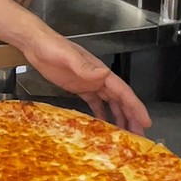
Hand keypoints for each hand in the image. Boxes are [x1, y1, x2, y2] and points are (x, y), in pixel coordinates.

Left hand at [22, 28, 150, 134]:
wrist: (35, 44)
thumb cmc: (52, 47)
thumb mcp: (68, 56)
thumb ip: (85, 66)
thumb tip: (105, 74)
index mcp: (100, 72)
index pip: (123, 92)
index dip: (135, 106)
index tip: (145, 121)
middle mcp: (98, 78)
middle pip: (120, 100)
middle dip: (131, 116)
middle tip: (139, 135)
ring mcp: (88, 83)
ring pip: (110, 103)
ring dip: (119, 117)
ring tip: (126, 134)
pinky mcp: (78, 87)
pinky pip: (95, 103)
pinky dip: (102, 114)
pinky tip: (104, 125)